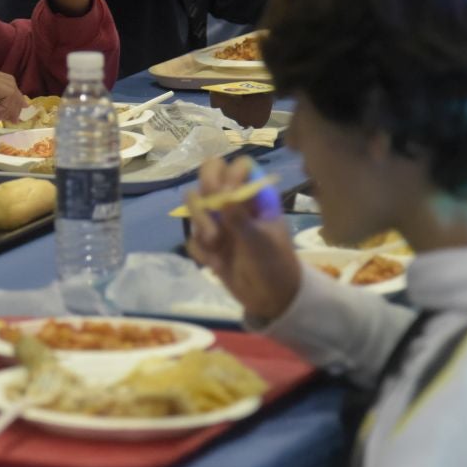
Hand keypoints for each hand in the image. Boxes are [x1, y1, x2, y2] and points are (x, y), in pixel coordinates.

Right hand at [185, 156, 299, 322]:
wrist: (271, 299)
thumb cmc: (275, 265)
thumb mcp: (261, 242)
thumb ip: (240, 219)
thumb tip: (223, 196)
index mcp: (254, 196)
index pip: (238, 166)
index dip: (228, 174)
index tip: (226, 194)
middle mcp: (234, 203)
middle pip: (208, 176)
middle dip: (204, 194)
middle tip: (211, 209)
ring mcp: (218, 221)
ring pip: (194, 205)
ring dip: (199, 222)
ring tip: (214, 243)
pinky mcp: (207, 243)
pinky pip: (192, 238)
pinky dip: (201, 251)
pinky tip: (216, 264)